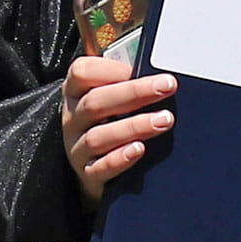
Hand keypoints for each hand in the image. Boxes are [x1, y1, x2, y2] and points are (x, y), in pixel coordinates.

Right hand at [62, 56, 175, 209]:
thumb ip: (130, 83)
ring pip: (98, 136)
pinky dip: (119, 158)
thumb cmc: (111, 122)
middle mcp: (74, 119)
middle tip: (167, 86)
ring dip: (134, 126)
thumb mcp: (113, 98)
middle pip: (95, 102)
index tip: (139, 67)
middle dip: (134, 92)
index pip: (81, 73)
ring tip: (164, 120)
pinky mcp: (88, 174)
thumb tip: (162, 71)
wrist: (96, 168)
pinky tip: (139, 149)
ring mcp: (77, 148)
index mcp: (77, 93)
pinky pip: (100, 168)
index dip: (109, 69)